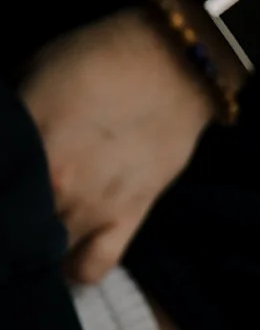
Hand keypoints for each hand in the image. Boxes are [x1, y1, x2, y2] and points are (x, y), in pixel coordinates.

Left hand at [18, 7, 219, 284]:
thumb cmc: (96, 59)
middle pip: (13, 229)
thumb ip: (10, 122)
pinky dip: (73, 271)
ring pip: (46, 253)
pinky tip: (63, 259)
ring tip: (30, 236)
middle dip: (6, 224)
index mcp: (26, 146)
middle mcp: (55, 186)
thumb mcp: (32, 74)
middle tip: (9, 214)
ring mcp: (93, 209)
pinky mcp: (128, 220)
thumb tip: (3, 146)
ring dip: (35, 247)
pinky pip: (93, 266)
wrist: (171, 65)